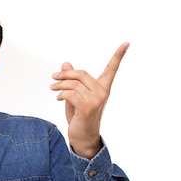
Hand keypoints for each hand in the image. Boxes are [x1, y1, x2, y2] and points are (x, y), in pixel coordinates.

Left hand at [50, 42, 129, 157]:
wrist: (83, 137)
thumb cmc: (80, 116)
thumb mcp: (75, 95)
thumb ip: (72, 80)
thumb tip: (65, 63)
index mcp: (103, 88)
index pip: (112, 69)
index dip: (118, 55)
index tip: (126, 43)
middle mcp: (102, 92)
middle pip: (82, 74)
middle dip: (65, 74)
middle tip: (54, 77)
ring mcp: (96, 100)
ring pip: (73, 84)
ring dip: (59, 85)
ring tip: (54, 89)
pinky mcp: (87, 107)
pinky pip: (70, 94)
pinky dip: (61, 94)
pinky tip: (58, 98)